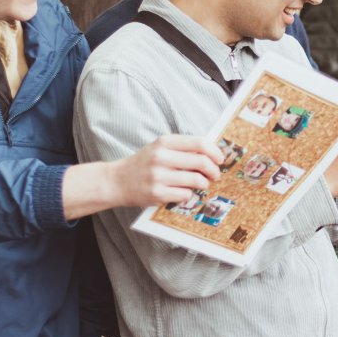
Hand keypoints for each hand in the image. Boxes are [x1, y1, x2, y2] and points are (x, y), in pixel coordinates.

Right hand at [108, 134, 222, 205]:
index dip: (215, 152)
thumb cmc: (144, 163)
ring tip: (201, 183)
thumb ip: (183, 148)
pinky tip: (183, 191)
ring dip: (204, 183)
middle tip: (215, 175)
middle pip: (201, 162)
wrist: (117, 181)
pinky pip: (186, 195)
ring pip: (196, 180)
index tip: (220, 159)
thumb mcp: (160, 147)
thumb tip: (213, 152)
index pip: (200, 143)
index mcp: (164, 142)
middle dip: (214, 170)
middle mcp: (161, 157)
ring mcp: (158, 176)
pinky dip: (189, 194)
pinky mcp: (157, 193)